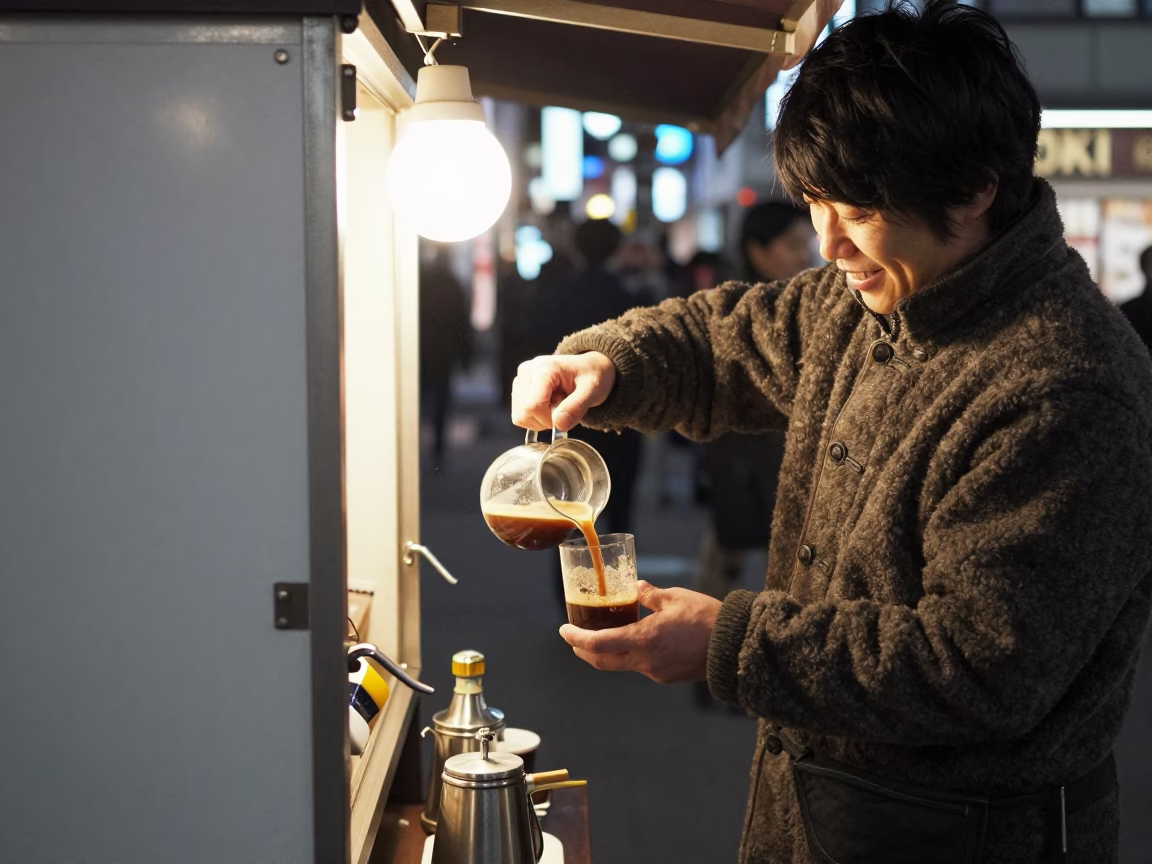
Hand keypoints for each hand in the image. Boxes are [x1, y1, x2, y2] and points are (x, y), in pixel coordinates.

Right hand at [511, 353, 615, 431]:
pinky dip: (535, 418)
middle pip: (524, 414)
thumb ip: (576, 407)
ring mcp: (520, 379)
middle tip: (563, 409)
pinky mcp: (519, 387)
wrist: (590, 367)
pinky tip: (549, 405)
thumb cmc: (593, 376)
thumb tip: (559, 425)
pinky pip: (520, 414)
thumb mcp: (592, 391)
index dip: (549, 419)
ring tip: (557, 405)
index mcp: (543, 368)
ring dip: (540, 420)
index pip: (533, 406)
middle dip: (544, 420)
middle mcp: (527, 371)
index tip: (566, 414)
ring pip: (519, 416)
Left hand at [559, 581, 722, 683]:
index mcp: (643, 640)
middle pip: (603, 661)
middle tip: (573, 638)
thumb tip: (636, 587)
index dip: (576, 638)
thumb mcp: (675, 598)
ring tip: (603, 633)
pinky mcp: (666, 676)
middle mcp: (645, 661)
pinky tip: (634, 639)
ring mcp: (655, 672)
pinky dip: (629, 653)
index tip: (564, 630)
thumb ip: (649, 595)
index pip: (598, 643)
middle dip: (583, 650)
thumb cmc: (706, 619)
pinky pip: (640, 665)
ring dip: (607, 651)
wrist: (733, 647)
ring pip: (621, 664)